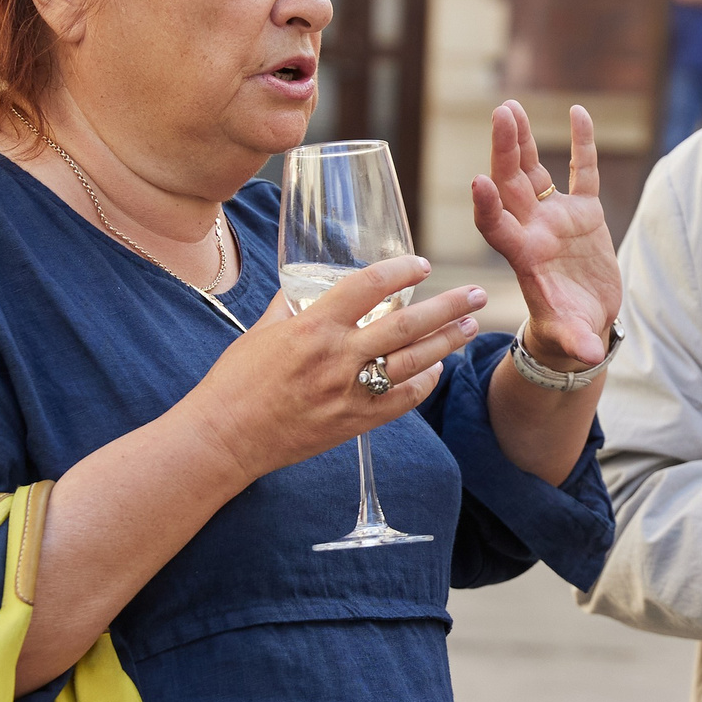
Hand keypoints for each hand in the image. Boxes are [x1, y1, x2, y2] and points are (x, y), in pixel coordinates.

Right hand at [181, 255, 483, 484]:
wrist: (225, 437)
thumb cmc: (235, 381)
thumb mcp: (260, 331)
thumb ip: (291, 307)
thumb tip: (308, 287)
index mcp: (313, 326)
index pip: (369, 286)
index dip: (401, 271)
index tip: (421, 264)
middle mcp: (337, 357)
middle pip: (406, 324)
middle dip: (447, 306)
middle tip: (475, 293)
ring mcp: (349, 392)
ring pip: (413, 361)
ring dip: (447, 342)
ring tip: (470, 326)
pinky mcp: (354, 422)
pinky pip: (402, 399)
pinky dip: (424, 382)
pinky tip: (438, 369)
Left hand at [472, 99, 621, 368]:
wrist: (582, 322)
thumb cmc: (568, 332)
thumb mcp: (570, 338)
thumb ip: (576, 341)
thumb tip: (588, 355)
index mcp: (523, 257)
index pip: (497, 227)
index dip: (487, 206)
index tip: (479, 182)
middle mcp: (533, 230)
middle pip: (511, 185)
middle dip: (505, 151)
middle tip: (502, 115)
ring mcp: (556, 219)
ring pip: (534, 171)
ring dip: (523, 141)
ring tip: (511, 108)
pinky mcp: (584, 215)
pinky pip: (582, 173)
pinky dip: (582, 145)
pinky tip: (578, 112)